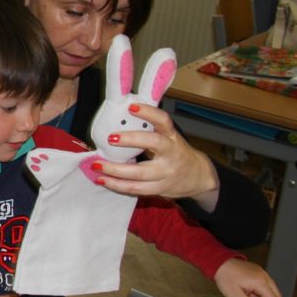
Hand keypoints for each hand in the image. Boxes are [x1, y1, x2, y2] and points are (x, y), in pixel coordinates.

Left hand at [93, 104, 219, 207]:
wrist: (200, 177)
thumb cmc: (177, 153)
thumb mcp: (169, 138)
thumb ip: (150, 131)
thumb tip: (118, 120)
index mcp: (172, 137)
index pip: (163, 121)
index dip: (149, 113)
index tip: (132, 107)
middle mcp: (171, 153)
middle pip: (153, 144)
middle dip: (130, 140)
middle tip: (110, 138)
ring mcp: (166, 173)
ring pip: (139, 173)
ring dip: (115, 170)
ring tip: (96, 165)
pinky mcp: (159, 189)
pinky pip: (136, 189)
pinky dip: (117, 185)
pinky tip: (102, 180)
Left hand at [214, 258, 280, 296]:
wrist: (218, 262)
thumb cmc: (225, 278)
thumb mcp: (236, 296)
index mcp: (260, 282)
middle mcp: (264, 276)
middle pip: (276, 296)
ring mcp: (262, 273)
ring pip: (271, 291)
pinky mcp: (258, 272)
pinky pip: (265, 285)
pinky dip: (260, 293)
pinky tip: (249, 294)